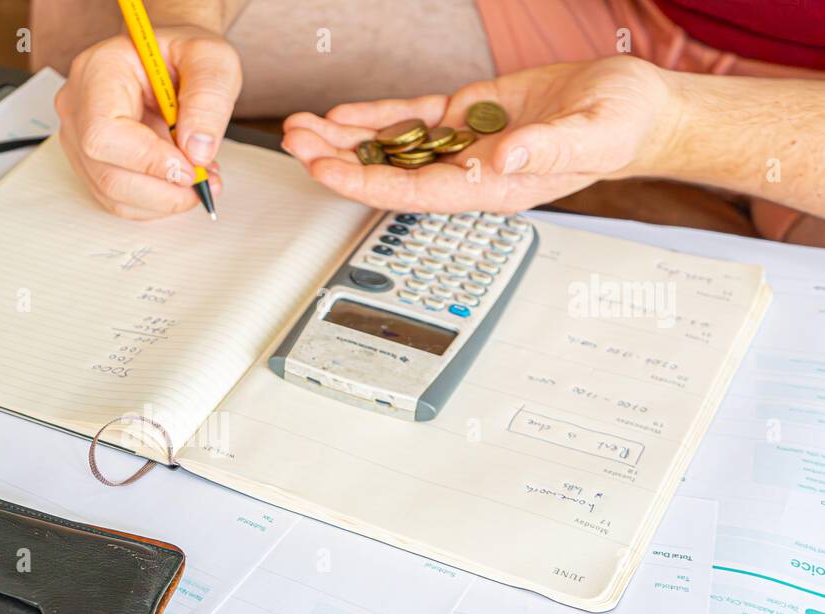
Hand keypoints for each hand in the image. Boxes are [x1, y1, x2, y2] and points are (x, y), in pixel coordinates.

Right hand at [55, 26, 241, 218]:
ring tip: (201, 179)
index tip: (190, 169)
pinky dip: (157, 201)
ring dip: (164, 200)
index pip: (104, 133)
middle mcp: (78, 107)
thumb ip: (208, 98)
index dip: (148, 161)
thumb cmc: (182, 54)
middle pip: (107, 173)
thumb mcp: (211, 59)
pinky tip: (182, 182)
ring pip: (113, 194)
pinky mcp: (92, 163)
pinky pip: (120, 199)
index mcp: (99, 71)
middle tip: (204, 181)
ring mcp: (79, 139)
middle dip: (163, 190)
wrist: (168, 59)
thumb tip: (197, 150)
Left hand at [281, 56, 680, 212]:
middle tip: (292, 141)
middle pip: (387, 172)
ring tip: (299, 126)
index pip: (412, 192)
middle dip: (336, 158)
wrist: (633, 108)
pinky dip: (375, 116)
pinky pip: (410, 119)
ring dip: (344, 139)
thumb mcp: (592, 134)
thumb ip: (546, 151)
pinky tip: (343, 114)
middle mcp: (466, 172)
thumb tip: (500, 161)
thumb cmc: (620, 127)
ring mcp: (462, 145)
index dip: (364, 181)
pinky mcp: (465, 117)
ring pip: (390, 146)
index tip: (323, 169)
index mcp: (489, 187)